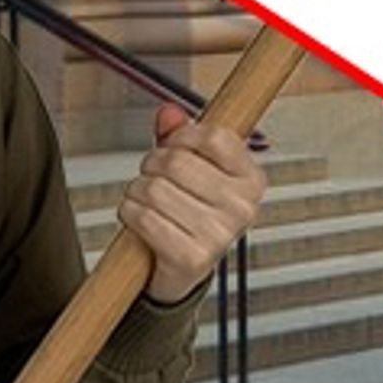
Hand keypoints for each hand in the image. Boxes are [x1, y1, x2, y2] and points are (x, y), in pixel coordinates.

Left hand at [118, 102, 268, 305]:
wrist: (182, 269)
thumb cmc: (190, 214)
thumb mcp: (194, 171)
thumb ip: (181, 137)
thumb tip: (169, 113)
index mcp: (251, 180)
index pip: (215, 137)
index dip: (183, 136)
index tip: (173, 145)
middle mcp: (242, 208)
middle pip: (177, 162)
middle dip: (152, 165)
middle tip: (153, 178)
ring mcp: (219, 234)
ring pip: (154, 189)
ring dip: (137, 191)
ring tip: (147, 201)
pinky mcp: (190, 256)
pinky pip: (144, 217)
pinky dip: (131, 214)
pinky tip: (141, 220)